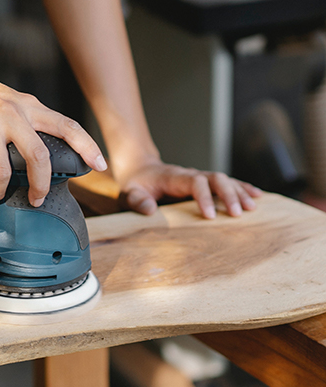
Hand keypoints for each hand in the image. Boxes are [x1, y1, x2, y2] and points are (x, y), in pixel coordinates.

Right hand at [0, 52, 107, 206]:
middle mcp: (10, 113)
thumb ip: (24, 121)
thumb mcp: (6, 100)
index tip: (100, 165)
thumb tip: (36, 153)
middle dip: (40, 186)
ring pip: (2, 171)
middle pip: (38, 157)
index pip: (67, 126)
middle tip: (36, 199)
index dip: (87, 146)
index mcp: (27, 106)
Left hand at [117, 158, 262, 218]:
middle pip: (215, 178)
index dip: (204, 197)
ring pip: (224, 180)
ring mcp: (200, 177)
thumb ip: (137, 200)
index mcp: (174, 177)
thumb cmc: (136, 184)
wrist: (141, 170)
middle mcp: (191, 174)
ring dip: (239, 192)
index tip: (209, 216)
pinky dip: (242, 188)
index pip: (194, 182)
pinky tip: (257, 196)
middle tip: (238, 214)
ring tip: (252, 208)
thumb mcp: (129, 192)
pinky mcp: (205, 183)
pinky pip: (227, 183)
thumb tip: (150, 211)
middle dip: (228, 194)